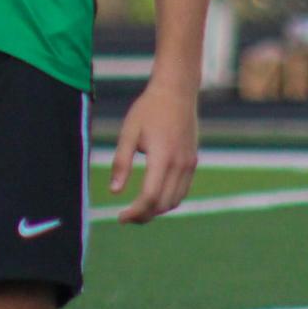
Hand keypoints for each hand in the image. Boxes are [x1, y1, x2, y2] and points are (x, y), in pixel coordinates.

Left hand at [108, 79, 198, 224]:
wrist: (177, 91)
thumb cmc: (148, 109)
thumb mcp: (128, 132)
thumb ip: (121, 162)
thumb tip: (115, 192)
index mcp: (162, 157)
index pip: (150, 197)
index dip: (134, 212)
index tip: (119, 217)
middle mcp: (180, 164)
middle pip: (163, 204)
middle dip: (144, 216)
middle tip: (125, 216)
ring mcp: (189, 163)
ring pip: (175, 201)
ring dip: (156, 210)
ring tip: (137, 209)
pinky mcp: (193, 161)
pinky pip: (182, 191)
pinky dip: (168, 200)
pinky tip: (153, 197)